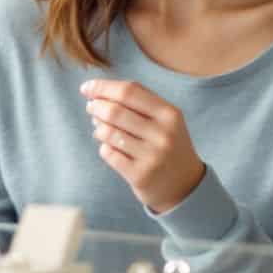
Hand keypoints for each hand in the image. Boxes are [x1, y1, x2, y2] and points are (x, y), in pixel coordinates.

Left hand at [82, 79, 205, 213]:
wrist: (185, 185)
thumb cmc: (168, 144)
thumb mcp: (165, 120)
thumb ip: (137, 102)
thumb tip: (97, 91)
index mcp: (169, 114)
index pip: (129, 91)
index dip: (103, 87)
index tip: (86, 88)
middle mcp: (162, 134)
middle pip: (115, 111)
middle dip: (96, 106)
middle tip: (91, 108)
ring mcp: (152, 156)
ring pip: (109, 133)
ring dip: (98, 128)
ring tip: (100, 128)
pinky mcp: (140, 175)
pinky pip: (109, 154)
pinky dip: (103, 147)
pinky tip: (109, 147)